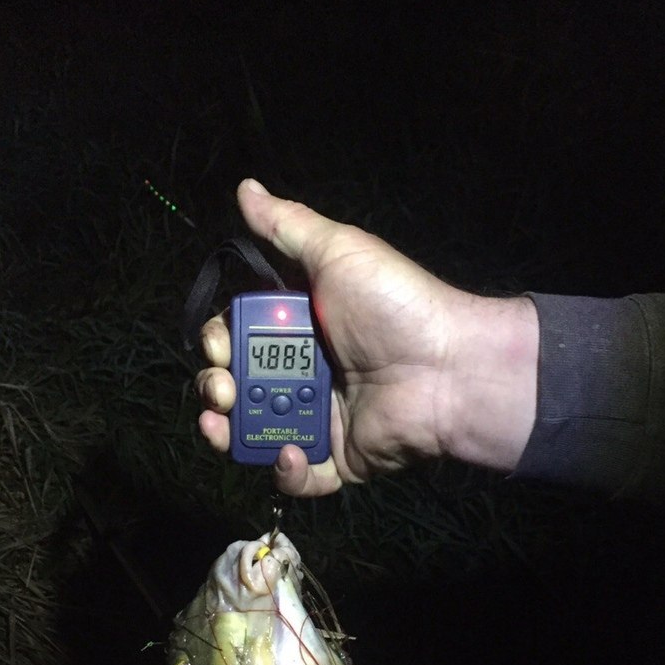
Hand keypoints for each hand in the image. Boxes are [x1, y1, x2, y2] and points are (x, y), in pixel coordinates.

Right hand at [196, 179, 537, 496]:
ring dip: (231, 434)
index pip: (239, 339)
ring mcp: (321, 418)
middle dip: (215, 388)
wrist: (448, 365)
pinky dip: (285, 471)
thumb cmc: (395, 304)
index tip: (220, 344)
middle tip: (222, 389)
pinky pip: (302, 476)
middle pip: (238, 388)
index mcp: (301, 326)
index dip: (219, 342)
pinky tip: (287, 451)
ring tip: (223, 426)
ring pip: (257, 434)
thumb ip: (288, 226)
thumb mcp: (340, 251)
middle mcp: (305, 372)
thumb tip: (245, 187)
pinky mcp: (340, 458)